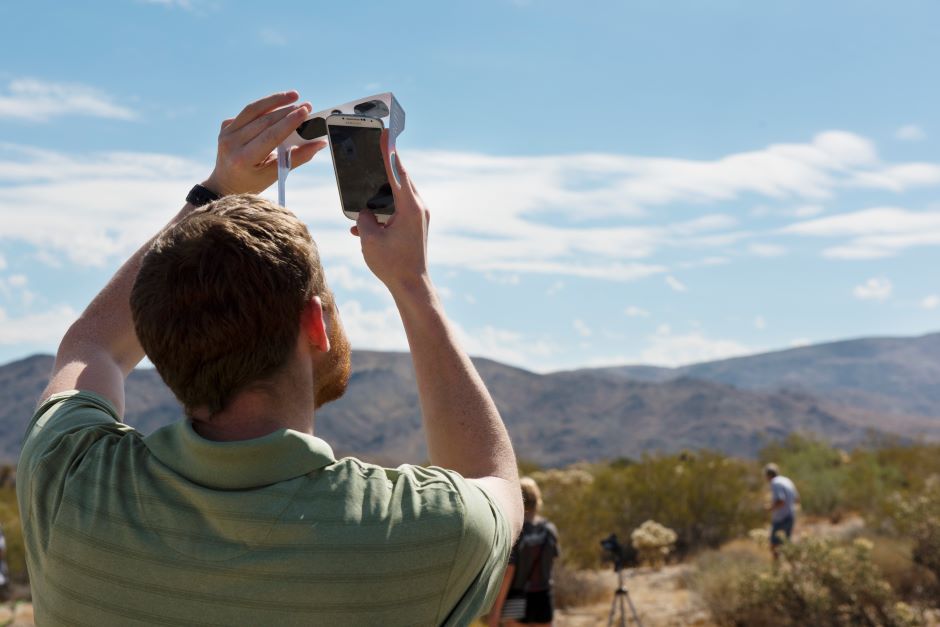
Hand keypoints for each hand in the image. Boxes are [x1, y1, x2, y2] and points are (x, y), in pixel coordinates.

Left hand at [203, 91, 325, 196]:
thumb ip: (298, 157)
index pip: (270, 135)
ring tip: (293, 96)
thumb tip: (320, 143)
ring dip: (276, 101)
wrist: (225, 183)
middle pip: (264, 121)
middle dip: (287, 110)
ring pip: (254, 109)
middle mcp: (231, 144)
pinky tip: (277, 105)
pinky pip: (248, 112)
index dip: (289, 122)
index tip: (305, 111)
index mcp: (243, 159)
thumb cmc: (253, 182)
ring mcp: (226, 133)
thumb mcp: (275, 174)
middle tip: (306, 105)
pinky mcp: (225, 126)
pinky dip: (264, 107)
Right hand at [351, 132, 429, 294]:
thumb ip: (363, 219)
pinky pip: (398, 210)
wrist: (412, 287)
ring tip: (367, 184)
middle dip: (386, 165)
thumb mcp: (369, 240)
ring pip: (398, 194)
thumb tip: (364, 212)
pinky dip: (384, 211)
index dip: (388, 152)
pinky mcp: (415, 226)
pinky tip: (365, 224)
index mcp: (409, 207)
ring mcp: (419, 217)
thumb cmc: (392, 265)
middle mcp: (418, 208)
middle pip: (401, 179)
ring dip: (382, 190)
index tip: (384, 133)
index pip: (397, 172)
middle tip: (376, 147)